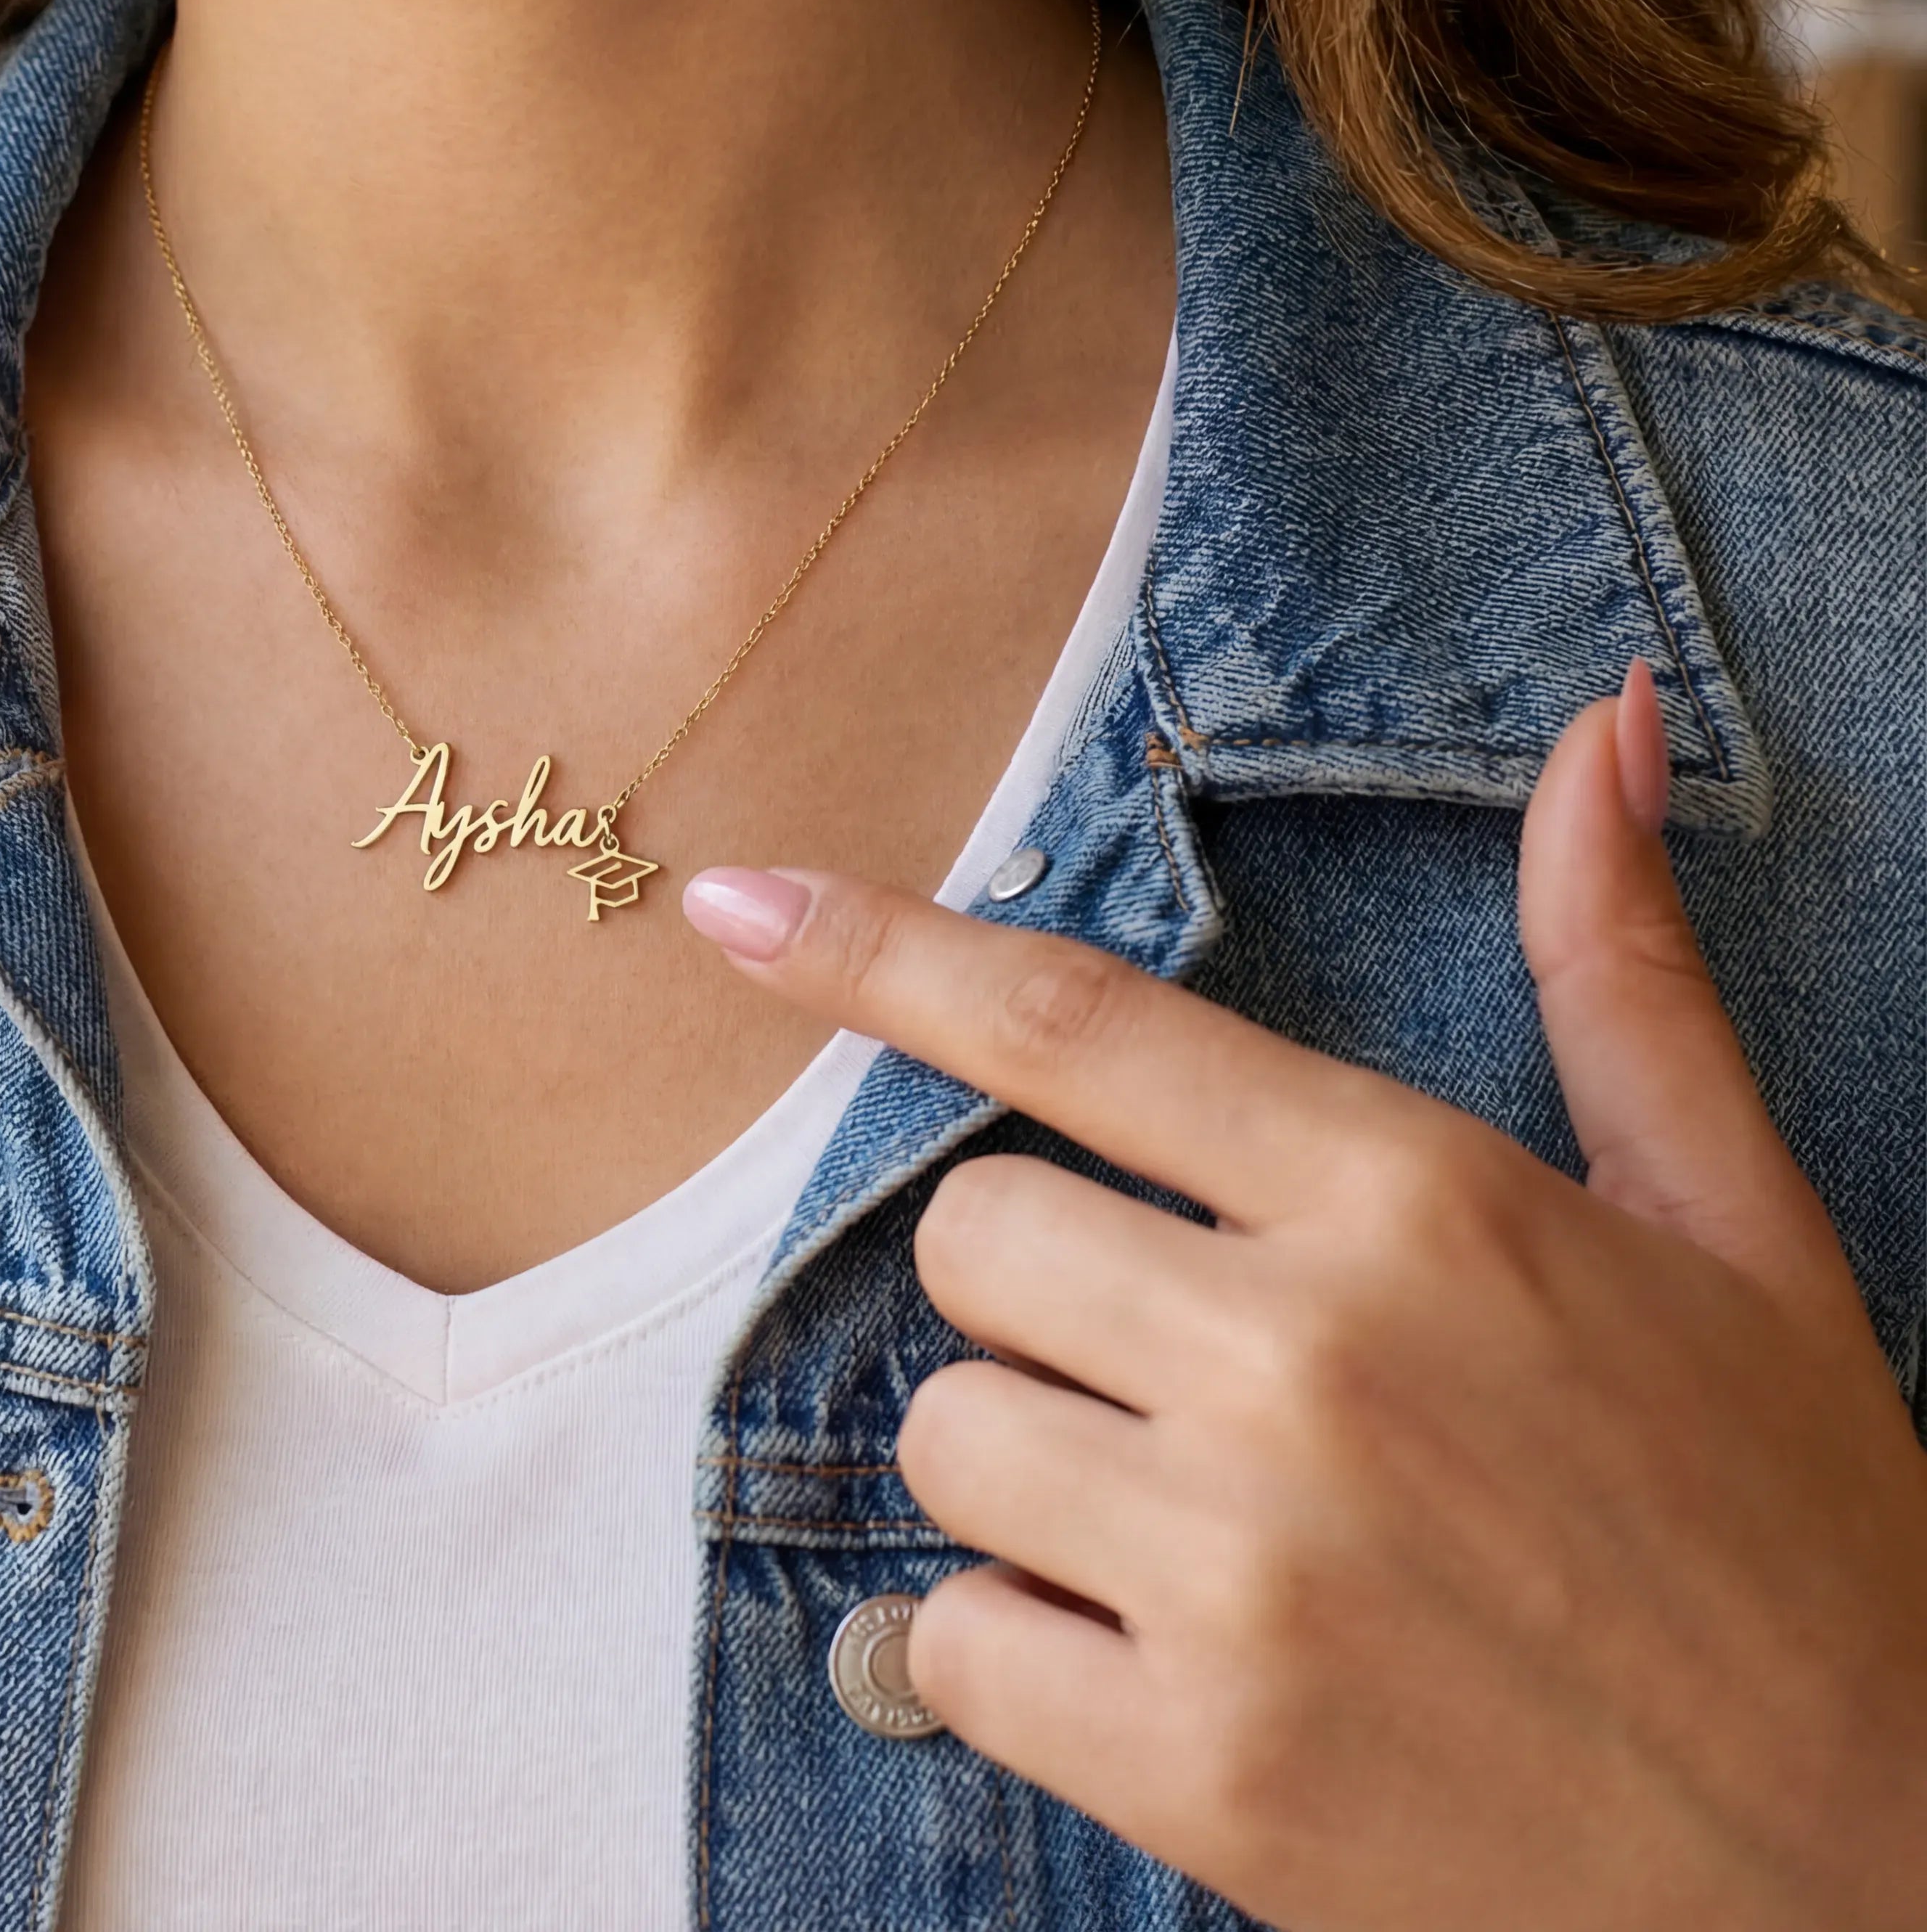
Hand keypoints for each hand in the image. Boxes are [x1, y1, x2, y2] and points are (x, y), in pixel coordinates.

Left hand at [680, 665, 1926, 1931]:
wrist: (1888, 1896)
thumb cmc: (1799, 1541)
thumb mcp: (1732, 1233)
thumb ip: (1618, 973)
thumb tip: (1596, 727)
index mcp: (1417, 1199)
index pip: (1072, 1021)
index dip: (877, 950)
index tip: (731, 902)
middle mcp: (1307, 1359)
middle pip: (973, 1237)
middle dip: (1053, 1299)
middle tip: (1206, 1384)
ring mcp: (1243, 1571)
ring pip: (946, 1435)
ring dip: (1039, 1482)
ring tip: (1218, 1544)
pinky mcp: (1202, 1768)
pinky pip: (951, 1641)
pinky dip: (1029, 1659)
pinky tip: (1189, 1677)